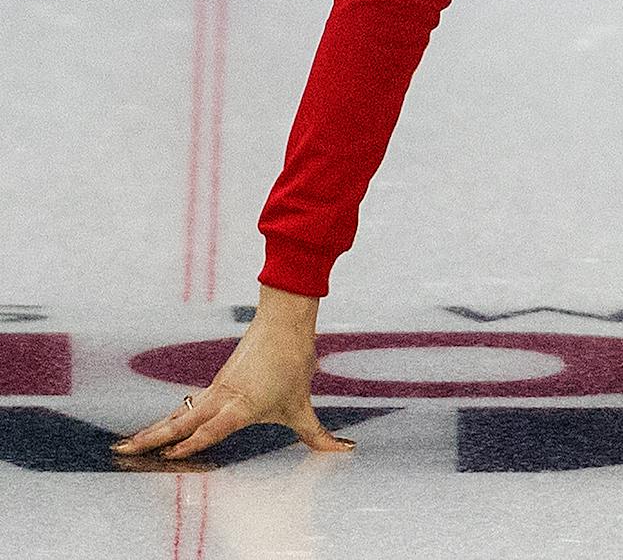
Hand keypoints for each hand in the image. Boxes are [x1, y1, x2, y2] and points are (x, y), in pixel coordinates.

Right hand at [112, 285, 352, 459]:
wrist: (284, 323)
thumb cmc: (292, 362)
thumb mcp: (303, 405)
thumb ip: (317, 435)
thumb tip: (343, 450)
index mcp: (240, 406)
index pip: (209, 430)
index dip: (189, 444)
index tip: (167, 456)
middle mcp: (222, 398)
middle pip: (180, 422)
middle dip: (151, 438)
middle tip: (122, 450)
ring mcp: (216, 390)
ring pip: (180, 413)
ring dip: (154, 429)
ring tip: (130, 443)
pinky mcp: (218, 383)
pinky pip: (189, 406)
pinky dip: (171, 417)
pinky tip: (161, 426)